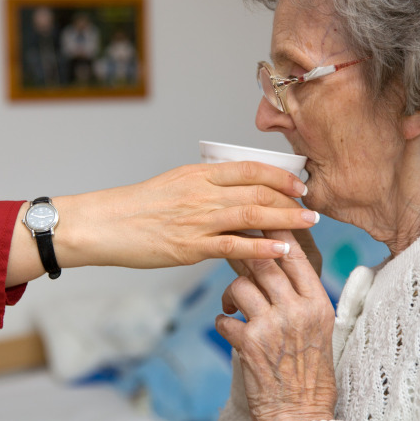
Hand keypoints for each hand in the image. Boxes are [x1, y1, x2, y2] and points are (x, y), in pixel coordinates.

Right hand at [55, 161, 317, 269]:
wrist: (106, 224)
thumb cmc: (137, 205)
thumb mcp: (173, 182)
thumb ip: (203, 184)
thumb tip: (231, 188)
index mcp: (198, 174)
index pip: (249, 169)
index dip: (280, 175)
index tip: (299, 183)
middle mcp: (202, 193)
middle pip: (258, 192)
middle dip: (291, 199)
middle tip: (313, 207)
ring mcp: (198, 220)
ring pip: (252, 216)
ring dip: (287, 220)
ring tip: (310, 224)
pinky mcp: (191, 247)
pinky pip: (235, 246)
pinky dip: (263, 248)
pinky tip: (283, 251)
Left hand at [215, 230, 336, 420]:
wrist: (300, 414)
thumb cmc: (308, 371)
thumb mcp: (318, 328)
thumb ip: (300, 295)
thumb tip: (274, 261)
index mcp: (318, 303)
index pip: (295, 256)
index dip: (275, 234)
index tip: (259, 219)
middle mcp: (297, 311)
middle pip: (263, 263)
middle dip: (243, 254)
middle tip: (232, 250)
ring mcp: (272, 326)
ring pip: (239, 285)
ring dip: (230, 292)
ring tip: (233, 304)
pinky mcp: (249, 344)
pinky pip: (224, 318)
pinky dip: (223, 321)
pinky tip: (230, 328)